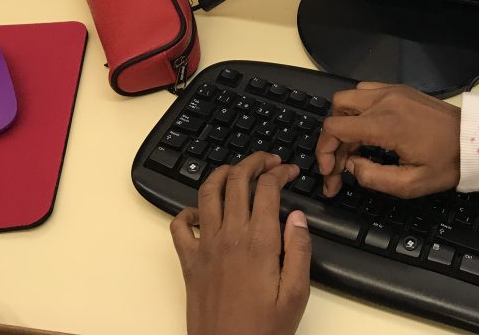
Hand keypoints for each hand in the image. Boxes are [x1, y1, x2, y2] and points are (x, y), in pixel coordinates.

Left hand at [170, 153, 310, 334]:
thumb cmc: (263, 331)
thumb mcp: (296, 294)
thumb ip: (299, 250)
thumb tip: (297, 216)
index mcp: (260, 242)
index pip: (268, 188)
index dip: (280, 172)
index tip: (290, 171)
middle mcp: (230, 236)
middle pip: (237, 179)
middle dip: (254, 162)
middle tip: (268, 161)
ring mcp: (205, 246)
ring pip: (207, 191)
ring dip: (223, 173)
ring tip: (237, 170)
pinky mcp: (189, 261)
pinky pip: (179, 225)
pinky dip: (189, 210)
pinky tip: (203, 212)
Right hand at [316, 82, 460, 198]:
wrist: (476, 140)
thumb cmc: (447, 164)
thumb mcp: (410, 184)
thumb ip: (372, 177)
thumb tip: (350, 166)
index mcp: (384, 123)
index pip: (334, 128)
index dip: (324, 151)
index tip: (332, 173)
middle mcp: (384, 100)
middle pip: (336, 108)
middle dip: (332, 136)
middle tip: (341, 161)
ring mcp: (392, 91)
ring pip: (349, 96)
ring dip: (344, 120)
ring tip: (353, 146)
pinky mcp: (401, 89)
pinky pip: (367, 91)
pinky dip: (359, 109)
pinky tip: (369, 130)